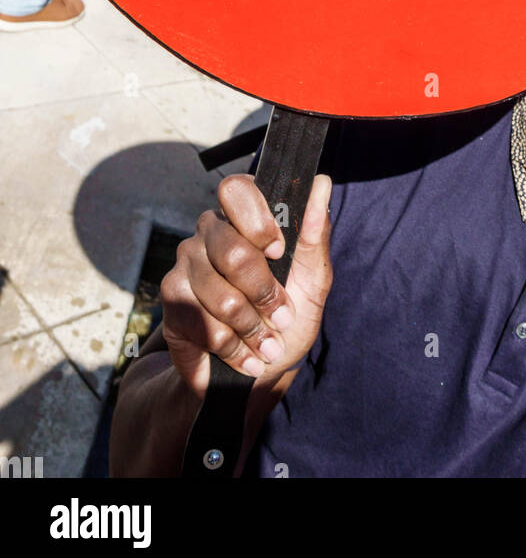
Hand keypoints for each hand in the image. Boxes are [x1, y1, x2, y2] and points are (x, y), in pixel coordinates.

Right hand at [160, 172, 331, 397]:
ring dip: (253, 329)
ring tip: (267, 345)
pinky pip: (203, 323)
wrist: (256, 373)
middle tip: (283, 317)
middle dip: (265, 293)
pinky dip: (233, 348)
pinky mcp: (171, 299)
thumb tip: (322, 183)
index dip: (258, 222)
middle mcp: (209, 231)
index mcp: (244, 217)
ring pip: (221, 296)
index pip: (237, 190)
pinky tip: (245, 357)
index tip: (278, 252)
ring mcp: (186, 263)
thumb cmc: (287, 318)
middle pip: (232, 251)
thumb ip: (315, 233)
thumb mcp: (312, 280)